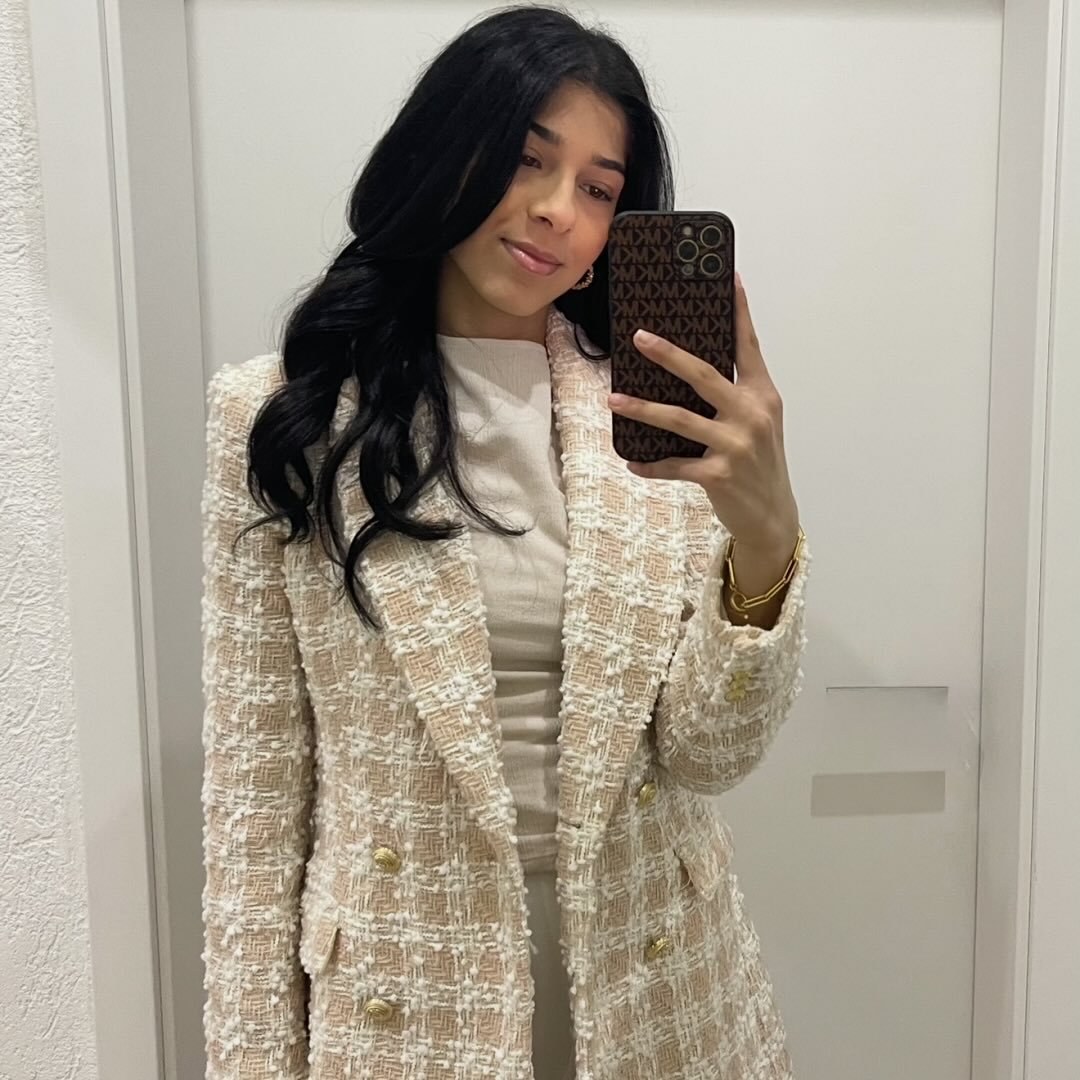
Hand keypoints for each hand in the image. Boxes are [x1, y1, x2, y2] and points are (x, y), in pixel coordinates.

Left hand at [606, 272, 799, 552]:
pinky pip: (675, 465)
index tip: (728, 277)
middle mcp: (752, 414)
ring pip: (681, 418)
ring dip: (643, 409)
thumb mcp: (758, 422)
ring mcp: (736, 445)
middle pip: (705, 375)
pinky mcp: (719, 475)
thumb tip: (690, 365)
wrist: (771, 515)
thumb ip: (735, 393)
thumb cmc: (759, 463)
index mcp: (762, 395)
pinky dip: (651, 464)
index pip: (748, 345)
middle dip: (669, 355)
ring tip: (614, 400)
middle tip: (639, 337)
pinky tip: (632, 462)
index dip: (738, 311)